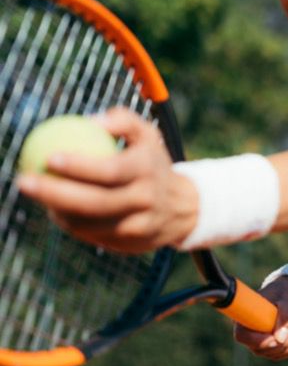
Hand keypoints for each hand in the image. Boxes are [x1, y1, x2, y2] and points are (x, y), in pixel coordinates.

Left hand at [16, 107, 197, 253]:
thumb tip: (88, 121)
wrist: (184, 207)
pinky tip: (55, 209)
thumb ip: (122, 120)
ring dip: (57, 210)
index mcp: (149, 169)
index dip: (79, 166)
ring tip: (37, 192)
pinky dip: (70, 223)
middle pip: (95, 202)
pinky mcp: (130, 245)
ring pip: (89, 223)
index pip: (111, 170)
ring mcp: (139, 225)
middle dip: (55, 193)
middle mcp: (146, 199)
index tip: (49, 158)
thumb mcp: (148, 135)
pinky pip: (92, 235)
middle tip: (24, 181)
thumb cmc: (153, 163)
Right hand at [234, 276, 287, 360]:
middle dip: (284, 341)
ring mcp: (259, 344)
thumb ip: (285, 316)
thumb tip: (279, 340)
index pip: (243, 336)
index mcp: (245, 316)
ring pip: (275, 354)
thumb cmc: (284, 293)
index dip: (259, 340)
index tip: (276, 336)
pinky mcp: (270, 349)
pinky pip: (282, 355)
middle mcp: (248, 333)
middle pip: (262, 349)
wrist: (287, 295)